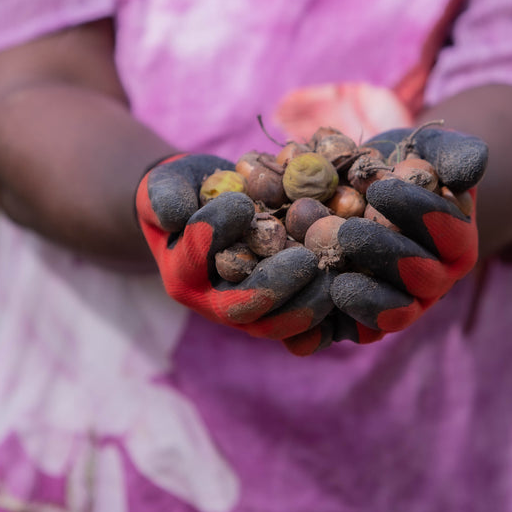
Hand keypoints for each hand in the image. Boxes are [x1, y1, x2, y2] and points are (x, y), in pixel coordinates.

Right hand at [136, 154, 334, 354]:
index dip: (216, 234)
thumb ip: (163, 196)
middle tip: (307, 259)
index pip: (196, 260)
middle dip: (274, 287)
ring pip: (275, 324)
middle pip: (241, 308)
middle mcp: (212, 302)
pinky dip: (325, 314)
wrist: (209, 205)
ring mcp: (247, 312)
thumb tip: (177, 216)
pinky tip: (349, 289)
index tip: (243, 204)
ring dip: (307, 304)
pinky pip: (302, 326)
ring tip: (332, 274)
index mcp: (181, 274)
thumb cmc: (185, 191)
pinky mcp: (278, 311)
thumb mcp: (164, 185)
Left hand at [331, 127, 487, 342]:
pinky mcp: (362, 319)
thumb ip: (457, 155)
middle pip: (421, 278)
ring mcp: (402, 303)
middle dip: (386, 255)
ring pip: (393, 312)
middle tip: (349, 232)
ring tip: (334, 277)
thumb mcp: (436, 149)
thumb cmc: (410, 163)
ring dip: (365, 299)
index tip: (383, 189)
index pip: (449, 233)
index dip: (420, 213)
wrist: (377, 187)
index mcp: (458, 242)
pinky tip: (303, 332)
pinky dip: (328, 333)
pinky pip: (351, 332)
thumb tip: (469, 173)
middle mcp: (434, 279)